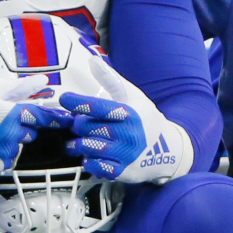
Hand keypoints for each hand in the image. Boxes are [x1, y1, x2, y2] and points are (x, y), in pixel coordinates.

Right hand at [0, 74, 50, 174]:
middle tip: (2, 121)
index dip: (55, 118)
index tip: (65, 120)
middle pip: (30, 132)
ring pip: (19, 146)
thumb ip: (19, 87)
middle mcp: (10, 135)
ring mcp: (4, 152)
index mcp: (11, 114)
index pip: (41, 117)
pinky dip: (1, 151)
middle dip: (22, 127)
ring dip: (11, 140)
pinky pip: (8, 157)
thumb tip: (42, 81)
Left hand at [57, 59, 193, 183]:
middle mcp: (128, 134)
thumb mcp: (133, 96)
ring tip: (79, 141)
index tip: (65, 99)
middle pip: (87, 128)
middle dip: (79, 125)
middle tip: (81, 125)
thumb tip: (93, 60)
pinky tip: (92, 155)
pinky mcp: (122, 171)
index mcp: (129, 113)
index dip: (78, 103)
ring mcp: (125, 154)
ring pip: (88, 147)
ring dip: (79, 144)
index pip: (98, 107)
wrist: (168, 150)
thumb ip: (110, 79)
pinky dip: (89, 161)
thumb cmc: (145, 120)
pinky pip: (95, 166)